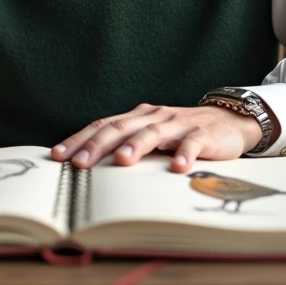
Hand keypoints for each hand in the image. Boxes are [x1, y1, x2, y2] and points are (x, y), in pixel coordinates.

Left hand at [50, 103, 265, 173]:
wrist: (228, 120)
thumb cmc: (182, 133)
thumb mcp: (151, 136)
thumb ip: (127, 145)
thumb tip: (89, 166)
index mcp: (138, 117)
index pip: (103, 125)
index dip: (79, 139)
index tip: (57, 155)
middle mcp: (154, 117)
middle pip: (121, 128)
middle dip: (97, 145)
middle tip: (79, 162)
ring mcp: (178, 125)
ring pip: (152, 133)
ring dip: (136, 146)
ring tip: (122, 160)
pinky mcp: (203, 135)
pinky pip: (192, 144)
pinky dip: (184, 154)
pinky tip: (177, 167)